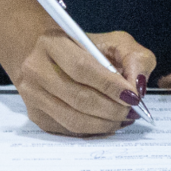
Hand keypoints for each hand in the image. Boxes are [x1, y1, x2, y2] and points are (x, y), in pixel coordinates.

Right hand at [14, 28, 154, 135]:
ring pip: (71, 118)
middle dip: (110, 108)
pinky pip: (66, 129)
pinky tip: (107, 124)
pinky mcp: (36, 115)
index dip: (109, 85)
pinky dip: (90, 130)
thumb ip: (133, 58)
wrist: (49, 56)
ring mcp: (32, 95)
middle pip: (77, 97)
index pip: (82, 68)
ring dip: (102, 123)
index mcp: (54, 43)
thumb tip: (137, 88)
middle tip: (131, 111)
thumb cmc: (87, 47)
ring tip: (123, 119)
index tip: (132, 96)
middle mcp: (37, 70)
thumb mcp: (114, 41)